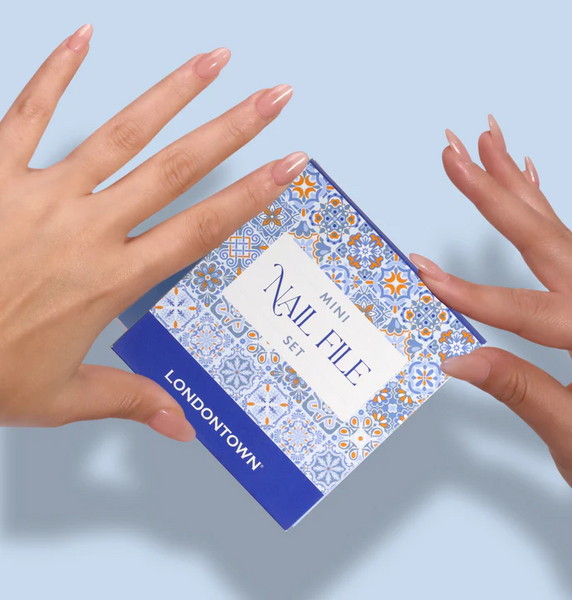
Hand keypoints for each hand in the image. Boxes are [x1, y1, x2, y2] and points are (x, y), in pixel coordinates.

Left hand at [0, 25, 307, 440]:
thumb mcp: (63, 398)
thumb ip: (131, 399)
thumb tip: (184, 429)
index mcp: (113, 280)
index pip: (201, 229)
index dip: (251, 195)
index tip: (287, 164)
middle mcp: (89, 229)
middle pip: (176, 170)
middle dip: (232, 128)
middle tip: (273, 96)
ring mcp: (42, 194)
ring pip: (121, 133)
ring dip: (172, 92)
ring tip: (213, 59)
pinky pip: (30, 113)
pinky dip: (56, 73)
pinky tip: (84, 37)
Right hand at [409, 116, 571, 510]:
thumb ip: (520, 390)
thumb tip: (458, 358)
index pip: (530, 311)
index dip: (473, 295)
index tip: (425, 276)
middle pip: (546, 240)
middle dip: (495, 193)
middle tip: (456, 153)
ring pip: (556, 231)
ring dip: (516, 187)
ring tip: (487, 145)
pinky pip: (565, 245)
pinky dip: (541, 210)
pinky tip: (528, 180)